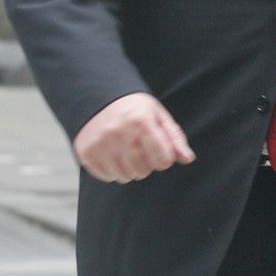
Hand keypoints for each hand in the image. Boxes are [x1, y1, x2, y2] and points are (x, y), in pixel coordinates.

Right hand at [73, 93, 195, 182]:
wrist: (96, 98)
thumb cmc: (133, 109)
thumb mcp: (157, 115)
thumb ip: (174, 137)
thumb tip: (188, 159)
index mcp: (141, 121)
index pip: (163, 160)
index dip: (164, 157)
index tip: (157, 147)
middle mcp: (119, 133)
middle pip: (144, 171)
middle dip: (146, 163)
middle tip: (139, 147)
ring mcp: (101, 144)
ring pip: (126, 176)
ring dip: (129, 168)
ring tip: (125, 150)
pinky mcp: (87, 154)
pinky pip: (108, 177)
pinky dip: (113, 170)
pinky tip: (111, 154)